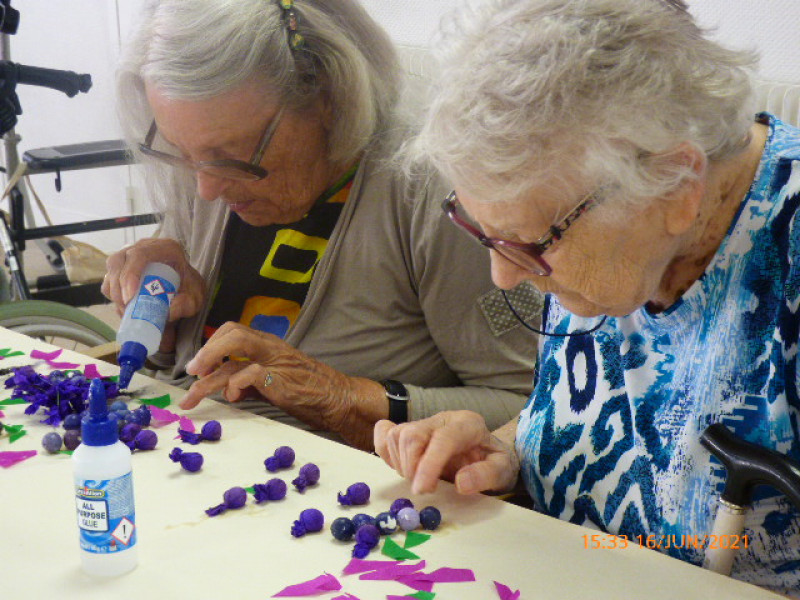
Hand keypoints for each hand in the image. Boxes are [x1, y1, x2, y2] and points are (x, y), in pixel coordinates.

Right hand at [102, 238, 205, 351]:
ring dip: (113, 291)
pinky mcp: (123, 267)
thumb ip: (186, 304)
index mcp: (165, 248)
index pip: (140, 254)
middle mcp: (145, 247)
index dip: (130, 274)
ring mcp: (131, 255)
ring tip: (125, 310)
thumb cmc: (190, 289)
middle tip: (125, 307)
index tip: (130, 297)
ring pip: (111, 269)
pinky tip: (123, 307)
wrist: (186, 289)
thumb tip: (168, 312)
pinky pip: (110, 278)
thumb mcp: (195, 298)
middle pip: (119, 260)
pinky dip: (112, 293)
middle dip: (118, 286)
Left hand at [180, 322, 387, 449]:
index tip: (197, 368)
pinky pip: (250, 373)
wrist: (337, 398)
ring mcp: (276, 360)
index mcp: (268, 345)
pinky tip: (231, 397)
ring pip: (236, 348)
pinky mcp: (281, 378)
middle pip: (232, 331)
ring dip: (209, 371)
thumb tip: (225, 387)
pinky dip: (234, 384)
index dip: (211, 345)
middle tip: (190, 372)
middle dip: (206, 350)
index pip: (234, 330)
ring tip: (195, 390)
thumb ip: (249, 381)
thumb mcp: (273, 382)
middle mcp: (270, 347)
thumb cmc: (307, 391)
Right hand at [374, 411, 519, 494]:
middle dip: (412, 467)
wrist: (489, 453)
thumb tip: (461, 483)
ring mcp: (425, 423)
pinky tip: (400, 466)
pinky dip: (385, 451)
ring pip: (397, 435)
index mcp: (468, 424)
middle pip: (412, 434)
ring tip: (419, 478)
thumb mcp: (503, 472)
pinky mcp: (411, 430)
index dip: (428, 465)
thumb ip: (485, 475)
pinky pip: (386, 433)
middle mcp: (443, 419)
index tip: (422, 490)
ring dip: (400, 463)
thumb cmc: (496, 463)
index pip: (442, 439)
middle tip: (425, 489)